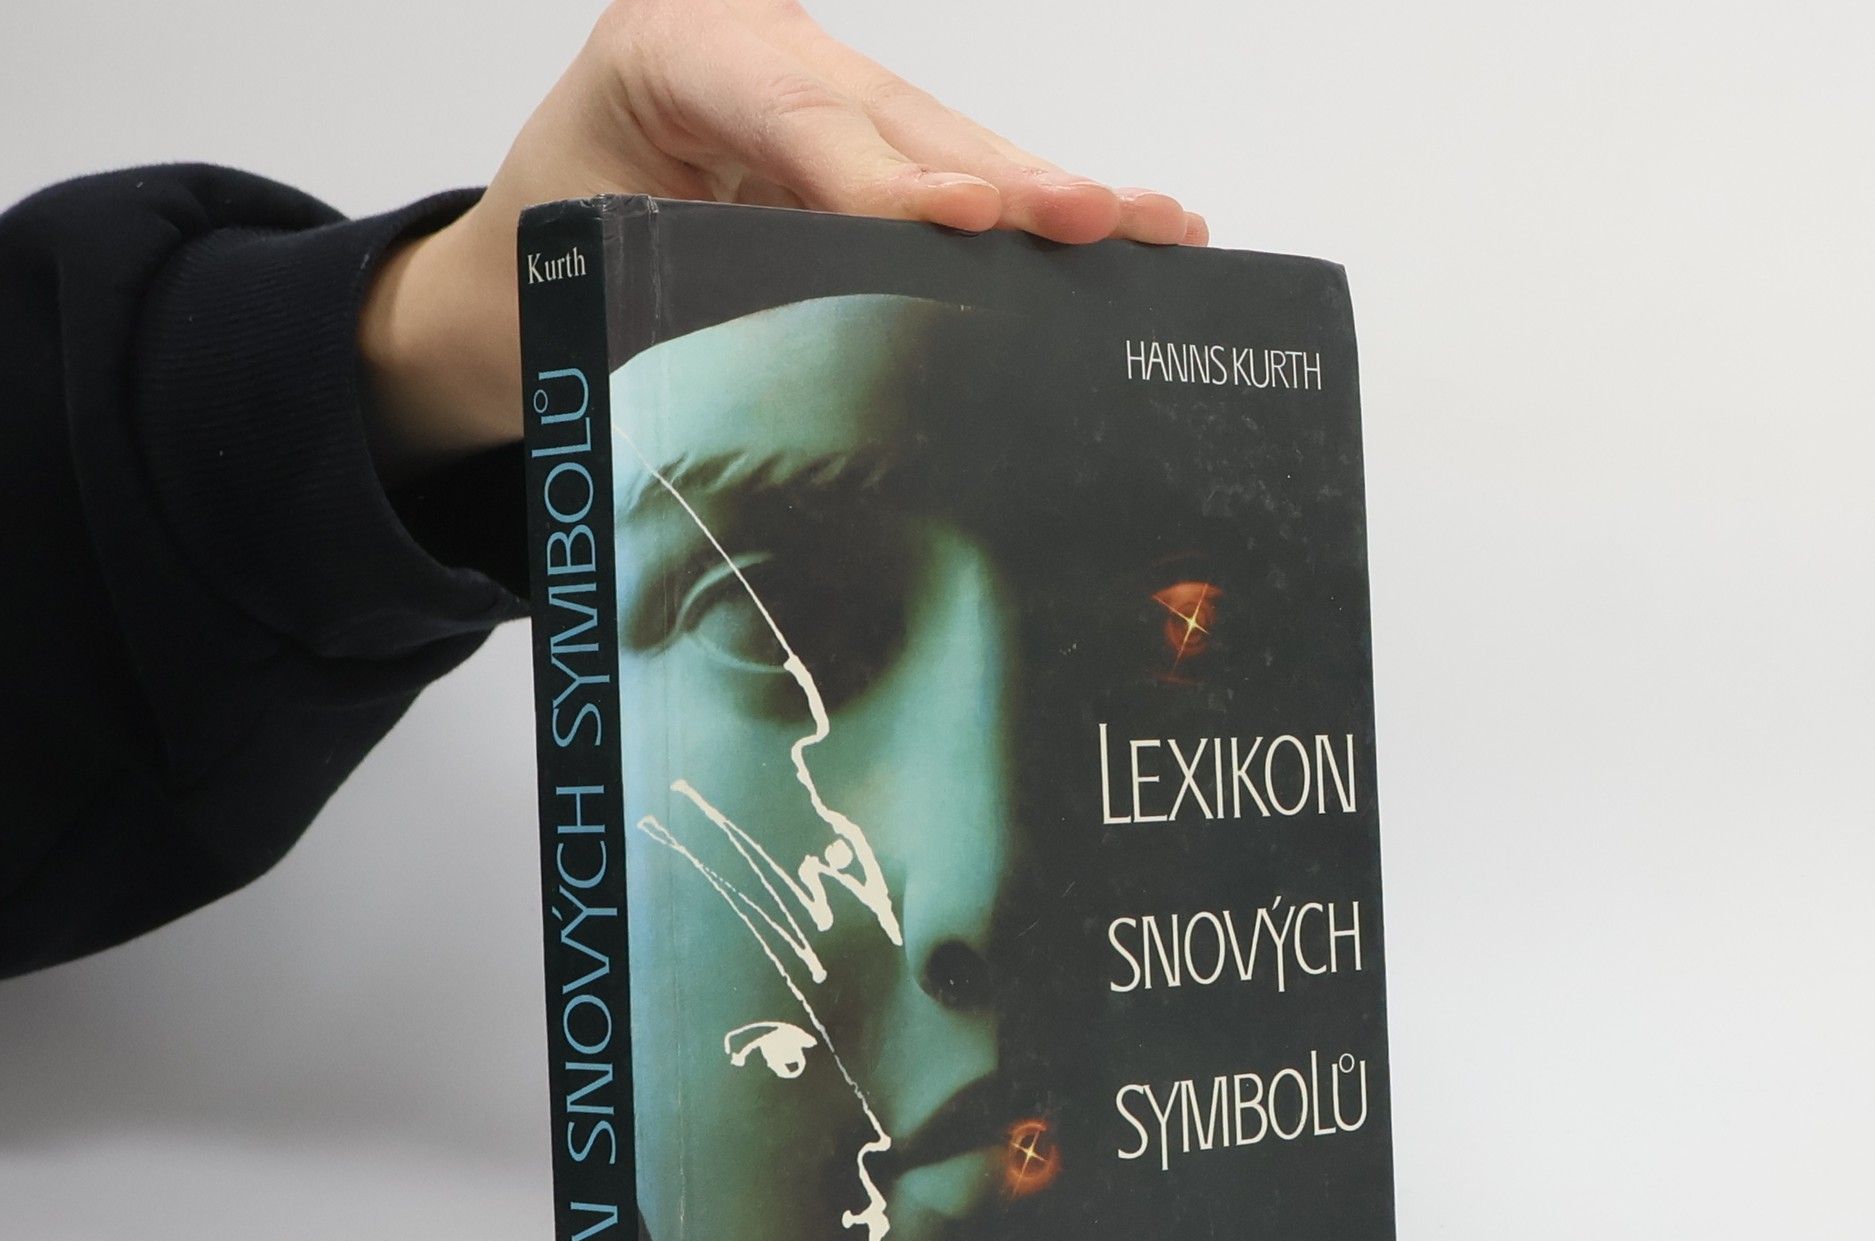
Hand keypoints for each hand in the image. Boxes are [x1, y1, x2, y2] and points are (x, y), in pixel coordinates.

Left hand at [359, 0, 1206, 475]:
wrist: (533, 259)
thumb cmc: (559, 263)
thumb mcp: (597, 269)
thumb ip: (696, 288)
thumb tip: (823, 370)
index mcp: (674, 50)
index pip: (799, 118)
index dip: (886, 177)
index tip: (959, 224)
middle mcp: (761, 47)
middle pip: (902, 122)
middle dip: (1007, 184)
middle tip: (1098, 221)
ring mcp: (823, 86)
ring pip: (951, 145)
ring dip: (1051, 202)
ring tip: (1151, 228)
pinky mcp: (865, 137)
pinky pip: (955, 172)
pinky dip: (1033, 213)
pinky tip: (1124, 228)